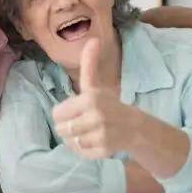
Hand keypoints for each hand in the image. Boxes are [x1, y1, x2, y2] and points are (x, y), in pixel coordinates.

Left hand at [52, 38, 138, 158]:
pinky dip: (83, 149)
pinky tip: (92, 141)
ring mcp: (100, 136)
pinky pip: (80, 152)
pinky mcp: (103, 151)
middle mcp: (96, 117)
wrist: (134, 126)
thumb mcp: (96, 84)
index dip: (63, 114)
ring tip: (86, 131)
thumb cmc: (109, 103)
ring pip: (69, 142)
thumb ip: (89, 64)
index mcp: (90, 99)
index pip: (57, 113)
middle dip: (67, 127)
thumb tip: (93, 39)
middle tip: (80, 122)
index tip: (74, 111)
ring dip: (74, 138)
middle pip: (61, 129)